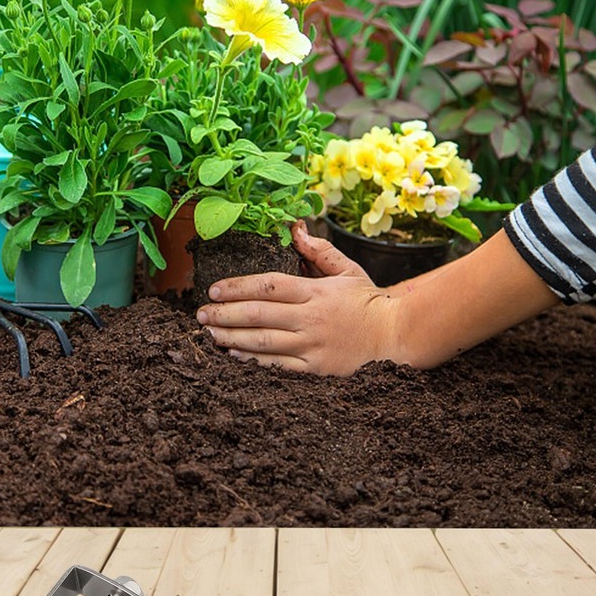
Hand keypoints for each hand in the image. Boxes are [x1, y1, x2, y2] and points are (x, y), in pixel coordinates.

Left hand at [195, 222, 396, 375]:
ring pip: (262, 341)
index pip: (268, 285)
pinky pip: (277, 365)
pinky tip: (235, 354)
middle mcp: (310, 318)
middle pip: (257, 314)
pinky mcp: (314, 368)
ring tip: (211, 334)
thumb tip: (295, 227)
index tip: (213, 289)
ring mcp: (312, 345)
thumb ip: (318, 251)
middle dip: (224, 314)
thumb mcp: (347, 270)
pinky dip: (253, 359)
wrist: (395, 337)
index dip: (236, 287)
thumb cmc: (367, 302)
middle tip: (200, 315)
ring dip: (232, 337)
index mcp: (315, 292)